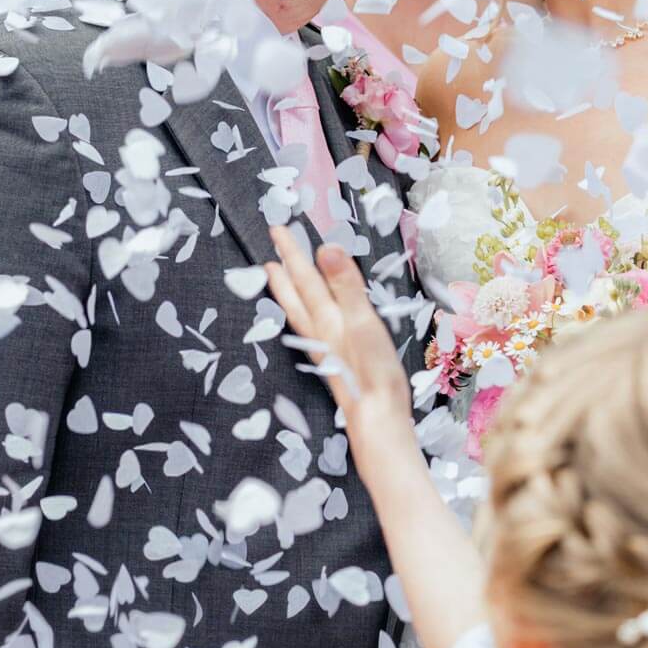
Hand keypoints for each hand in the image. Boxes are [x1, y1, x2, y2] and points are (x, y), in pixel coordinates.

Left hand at [265, 228, 412, 461]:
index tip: (278, 227)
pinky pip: (307, 326)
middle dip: (284, 267)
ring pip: (298, 311)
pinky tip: (304, 316)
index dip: (293, 252)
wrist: (377, 420)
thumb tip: (326, 248)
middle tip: (270, 246)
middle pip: (296, 293)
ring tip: (274, 276)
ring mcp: (324, 347)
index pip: (306, 277)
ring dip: (286, 290)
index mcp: (327, 318)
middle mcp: (320, 331)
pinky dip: (300, 312)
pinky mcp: (332, 361)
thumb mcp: (364, 322)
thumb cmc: (374, 373)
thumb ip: (346, 285)